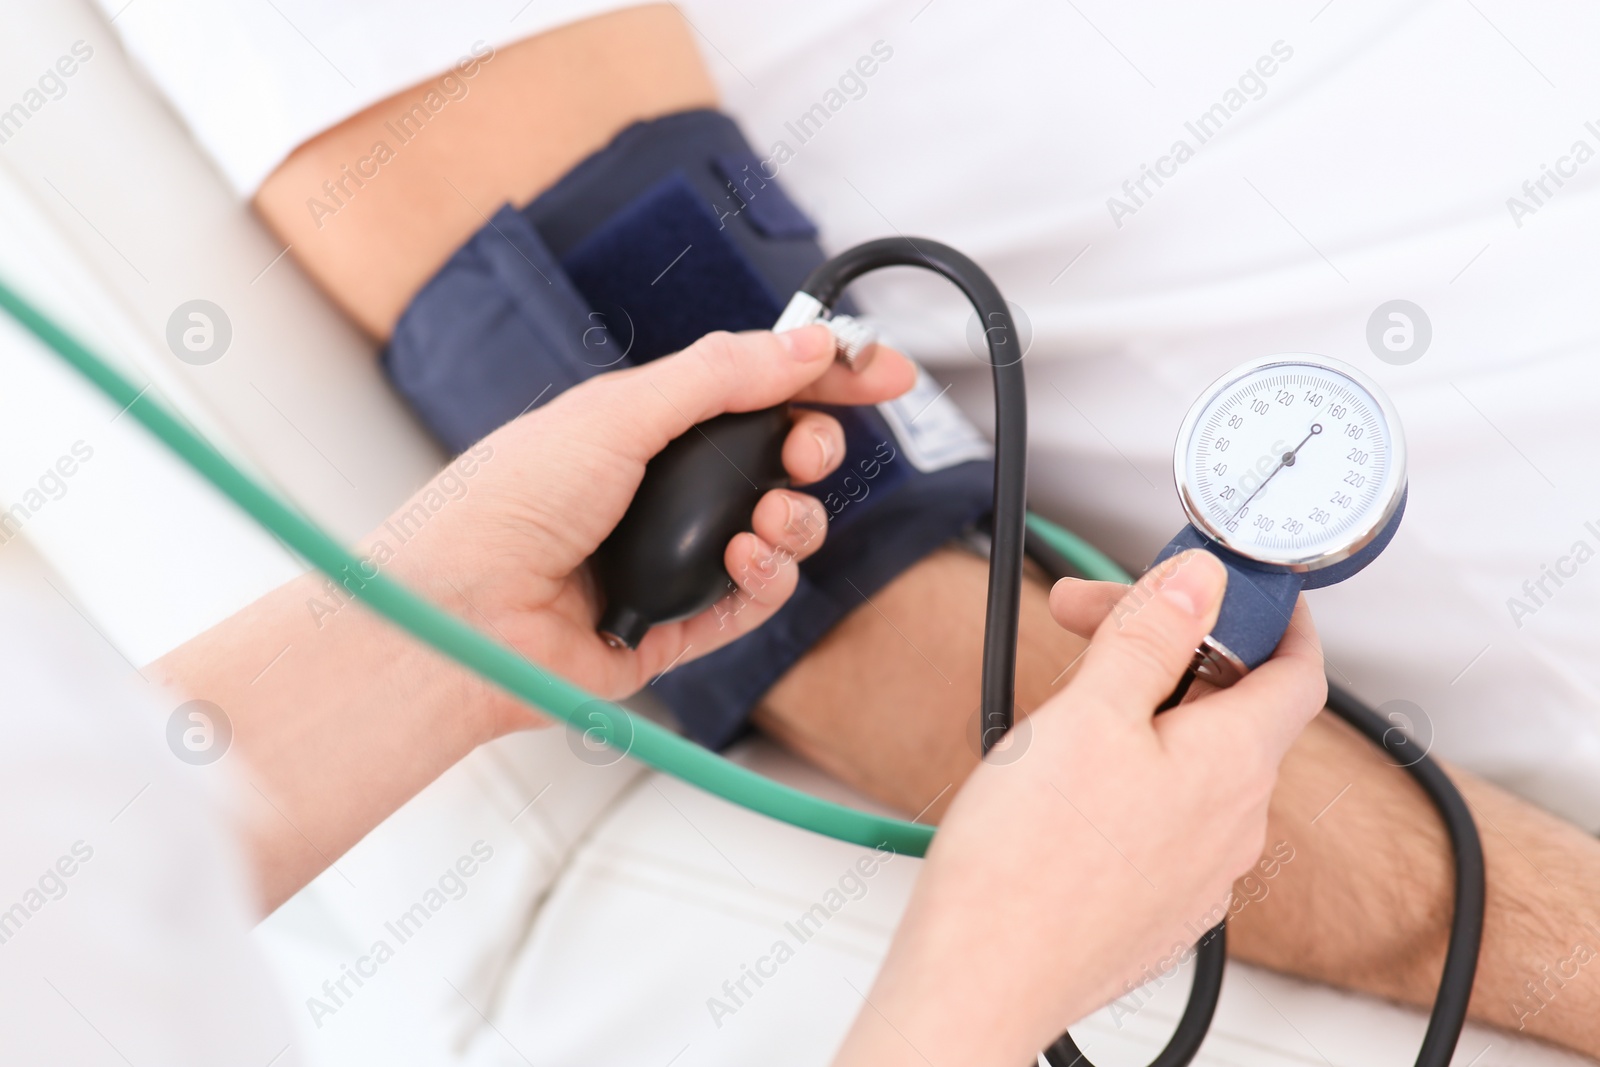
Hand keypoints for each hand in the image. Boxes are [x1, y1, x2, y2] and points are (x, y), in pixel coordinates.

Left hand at [379, 325, 914, 734]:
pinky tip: (744, 562)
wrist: (462, 614)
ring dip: (794, 519)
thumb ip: (719, 377)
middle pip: (776, 461)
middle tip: (808, 451)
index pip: (752, 389)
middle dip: (811, 451)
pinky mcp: (680, 625)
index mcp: (642, 426)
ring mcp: (674, 558)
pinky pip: (755, 599)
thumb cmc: (505, 505)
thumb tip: (802, 342)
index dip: (820, 378)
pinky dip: (766, 578)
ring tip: (768, 518)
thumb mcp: (618, 414)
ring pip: (779, 532)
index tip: (881, 372)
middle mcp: (662, 490)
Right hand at [833, 549, 1325, 1066]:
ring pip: (1194, 765)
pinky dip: (1131, 778)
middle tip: (1089, 624)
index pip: (1297, 668)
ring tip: (1063, 707)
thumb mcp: (1087, 714)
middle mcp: (1235, 824)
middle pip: (1233, 709)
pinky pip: (1166, 819)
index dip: (1268, 613)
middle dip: (1167, 651)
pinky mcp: (1159, 906)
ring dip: (1144, 715)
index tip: (1226, 585)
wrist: (983, 979)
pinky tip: (1065, 782)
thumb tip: (1201, 582)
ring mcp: (1200, 873)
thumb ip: (1151, 638)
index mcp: (1234, 763)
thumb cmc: (1027, 863)